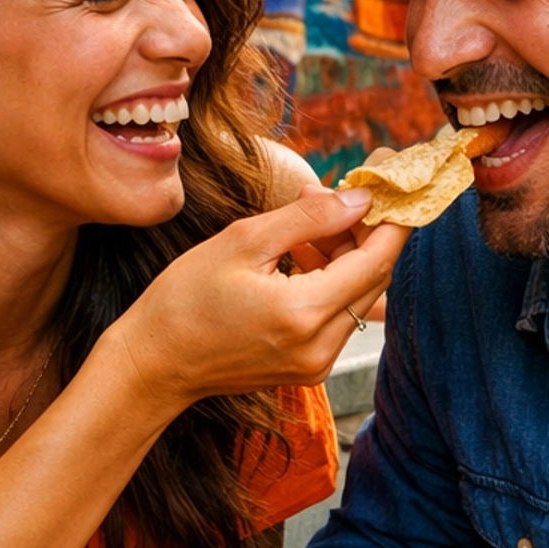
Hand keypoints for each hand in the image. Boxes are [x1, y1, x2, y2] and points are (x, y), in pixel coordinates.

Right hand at [111, 191, 403, 414]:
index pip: (377, 259)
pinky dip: (331, 280)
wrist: (153, 363)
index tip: (396, 180)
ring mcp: (317, 362)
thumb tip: (361, 198)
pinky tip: (303, 254)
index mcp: (304, 313)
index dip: (394, 215)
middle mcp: (321, 346)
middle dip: (366, 230)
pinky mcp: (309, 367)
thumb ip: (310, 218)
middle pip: (373, 277)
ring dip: (347, 253)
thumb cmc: (185, 299)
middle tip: (343, 191)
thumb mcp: (243, 240)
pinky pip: (339, 314)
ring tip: (310, 220)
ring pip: (358, 295)